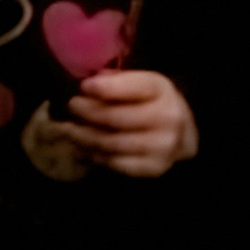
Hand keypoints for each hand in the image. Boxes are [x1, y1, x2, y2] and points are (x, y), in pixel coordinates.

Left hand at [62, 67, 197, 178]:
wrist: (181, 133)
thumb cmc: (150, 101)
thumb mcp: (139, 83)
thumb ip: (115, 81)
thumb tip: (86, 85)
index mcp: (161, 89)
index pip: (132, 87)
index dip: (105, 88)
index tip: (82, 86)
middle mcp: (167, 117)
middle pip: (115, 117)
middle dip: (86, 112)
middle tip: (69, 107)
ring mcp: (163, 146)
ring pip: (111, 143)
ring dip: (83, 136)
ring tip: (68, 129)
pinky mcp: (154, 168)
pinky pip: (115, 163)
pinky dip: (94, 155)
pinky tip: (81, 148)